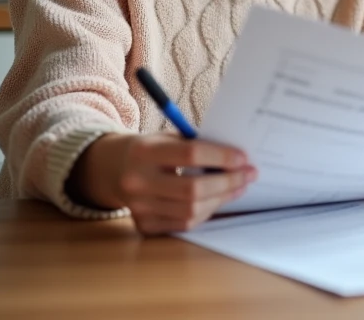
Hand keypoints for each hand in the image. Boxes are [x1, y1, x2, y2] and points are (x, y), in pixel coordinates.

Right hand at [70, 133, 256, 234]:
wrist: (113, 169)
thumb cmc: (152, 150)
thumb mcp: (168, 138)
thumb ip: (198, 146)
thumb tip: (238, 159)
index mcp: (144, 152)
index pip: (190, 154)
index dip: (221, 157)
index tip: (243, 157)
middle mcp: (137, 182)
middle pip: (193, 189)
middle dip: (228, 182)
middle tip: (249, 174)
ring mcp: (138, 208)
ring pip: (191, 211)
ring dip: (222, 199)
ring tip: (238, 186)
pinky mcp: (144, 225)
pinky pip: (184, 224)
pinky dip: (206, 211)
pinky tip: (218, 199)